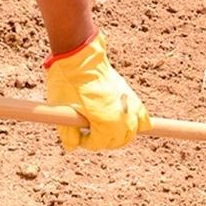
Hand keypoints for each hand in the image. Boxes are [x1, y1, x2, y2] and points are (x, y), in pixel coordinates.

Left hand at [42, 31, 150, 150]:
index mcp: (107, 124)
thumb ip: (67, 134)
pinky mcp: (132, 97)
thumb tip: (72, 146)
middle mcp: (123, 118)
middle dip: (103, 140)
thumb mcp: (62, 111)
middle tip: (89, 132)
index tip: (77, 134)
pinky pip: (142, 118)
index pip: (99, 144)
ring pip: (131, 132)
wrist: (81, 58)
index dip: (86, 142)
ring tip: (105, 129)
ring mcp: (130, 106)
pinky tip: (127, 124)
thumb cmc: (69, 84)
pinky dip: (137, 124)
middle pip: (118, 141)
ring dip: (120, 135)